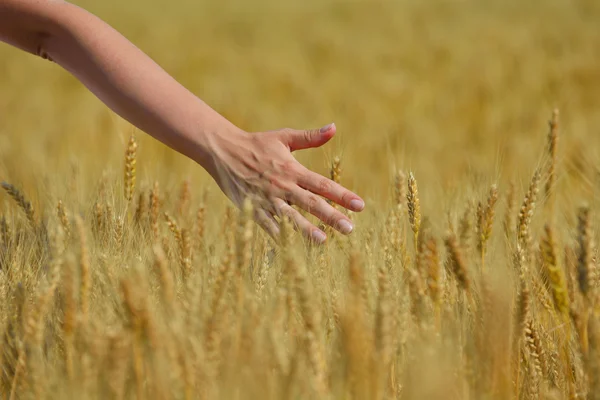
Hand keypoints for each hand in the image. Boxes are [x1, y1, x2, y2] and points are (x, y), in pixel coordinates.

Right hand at [205, 123, 364, 243]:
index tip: (360, 205)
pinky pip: (268, 226)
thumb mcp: (284, 137)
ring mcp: (267, 199)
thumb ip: (310, 137)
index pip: (322, 185)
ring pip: (290, 217)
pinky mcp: (253, 209)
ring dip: (307, 230)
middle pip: (311, 203)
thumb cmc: (257, 144)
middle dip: (331, 216)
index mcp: (292, 169)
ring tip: (323, 241)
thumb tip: (334, 128)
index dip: (342, 195)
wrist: (222, 150)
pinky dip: (280, 236)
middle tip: (350, 228)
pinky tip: (292, 247)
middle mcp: (282, 186)